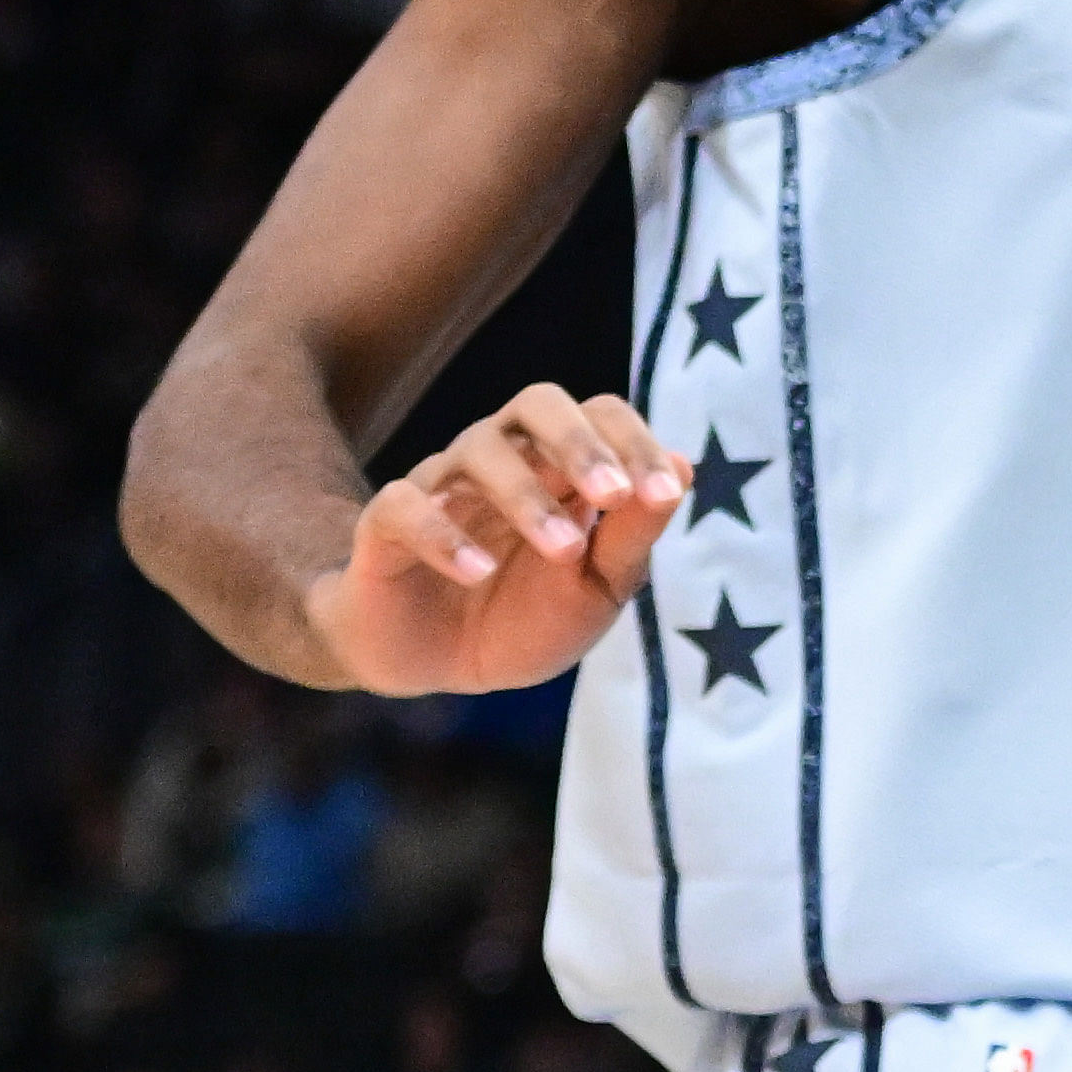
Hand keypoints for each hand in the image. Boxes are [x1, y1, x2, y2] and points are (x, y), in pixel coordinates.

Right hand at [304, 385, 683, 696]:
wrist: (440, 667)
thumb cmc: (528, 617)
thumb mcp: (598, 588)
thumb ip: (635, 534)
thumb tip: (685, 466)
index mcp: (561, 465)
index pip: (601, 415)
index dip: (636, 443)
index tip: (664, 494)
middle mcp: (503, 459)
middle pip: (537, 404)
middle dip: (580, 443)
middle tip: (613, 495)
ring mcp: (441, 486)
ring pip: (477, 450)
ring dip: (527, 496)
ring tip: (563, 550)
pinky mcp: (385, 526)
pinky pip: (404, 505)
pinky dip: (444, 534)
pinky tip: (479, 571)